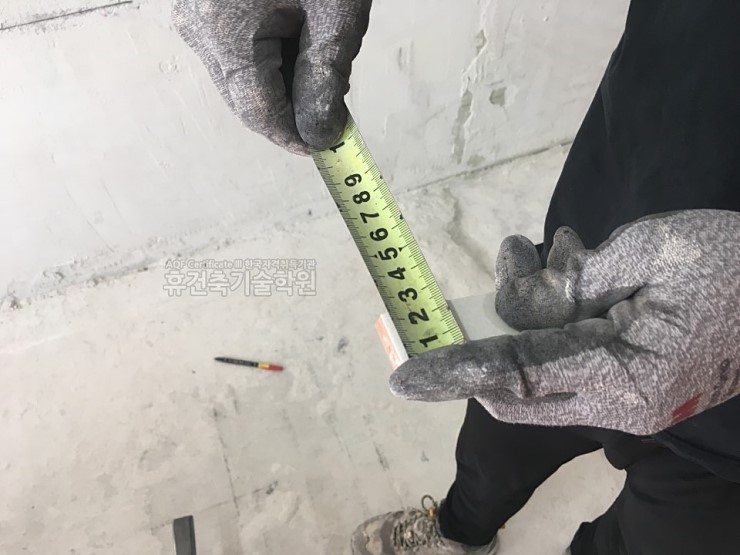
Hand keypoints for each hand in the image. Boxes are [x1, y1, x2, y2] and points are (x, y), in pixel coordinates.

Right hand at [172, 0, 371, 153]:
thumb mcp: (334, 15)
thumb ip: (325, 79)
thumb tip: (320, 133)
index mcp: (223, 31)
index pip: (256, 110)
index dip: (292, 135)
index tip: (325, 147)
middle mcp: (198, 29)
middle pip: (244, 96)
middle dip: (290, 109)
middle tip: (333, 105)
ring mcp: (196, 15)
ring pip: (241, 77)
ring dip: (283, 84)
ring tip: (322, 65)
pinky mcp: (204, 6)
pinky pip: (236, 51)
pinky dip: (271, 59)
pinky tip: (300, 46)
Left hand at [390, 210, 739, 434]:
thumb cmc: (736, 263)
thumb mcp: (653, 253)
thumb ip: (573, 284)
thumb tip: (517, 304)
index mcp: (625, 380)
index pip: (519, 377)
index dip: (457, 373)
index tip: (402, 379)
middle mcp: (616, 401)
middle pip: (518, 378)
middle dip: (495, 325)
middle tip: (515, 262)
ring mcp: (622, 394)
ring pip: (539, 360)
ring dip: (530, 304)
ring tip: (546, 246)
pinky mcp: (625, 377)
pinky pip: (566, 350)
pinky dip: (556, 310)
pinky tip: (571, 259)